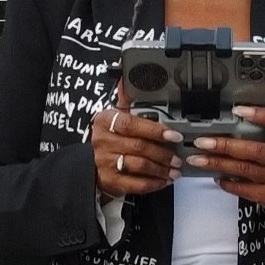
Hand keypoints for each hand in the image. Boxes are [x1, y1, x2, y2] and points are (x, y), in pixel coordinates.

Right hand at [93, 84, 182, 198]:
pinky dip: (152, 183)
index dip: (155, 130)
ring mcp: (106, 163)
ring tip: (174, 171)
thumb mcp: (113, 117)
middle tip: (178, 158)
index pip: (132, 124)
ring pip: (139, 166)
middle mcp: (103, 142)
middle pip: (139, 147)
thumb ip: (125, 101)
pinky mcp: (110, 181)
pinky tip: (163, 181)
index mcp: (106, 122)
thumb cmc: (106, 138)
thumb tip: (127, 81)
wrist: (86, 164)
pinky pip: (135, 184)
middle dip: (163, 153)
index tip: (174, 136)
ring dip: (161, 169)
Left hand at [186, 105, 264, 230]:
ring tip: (198, 158)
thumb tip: (237, 116)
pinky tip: (215, 175)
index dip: (262, 116)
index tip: (239, 110)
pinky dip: (227, 182)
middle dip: (225, 145)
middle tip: (202, 141)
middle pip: (255, 150)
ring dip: (218, 163)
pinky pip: (243, 189)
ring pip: (244, 170)